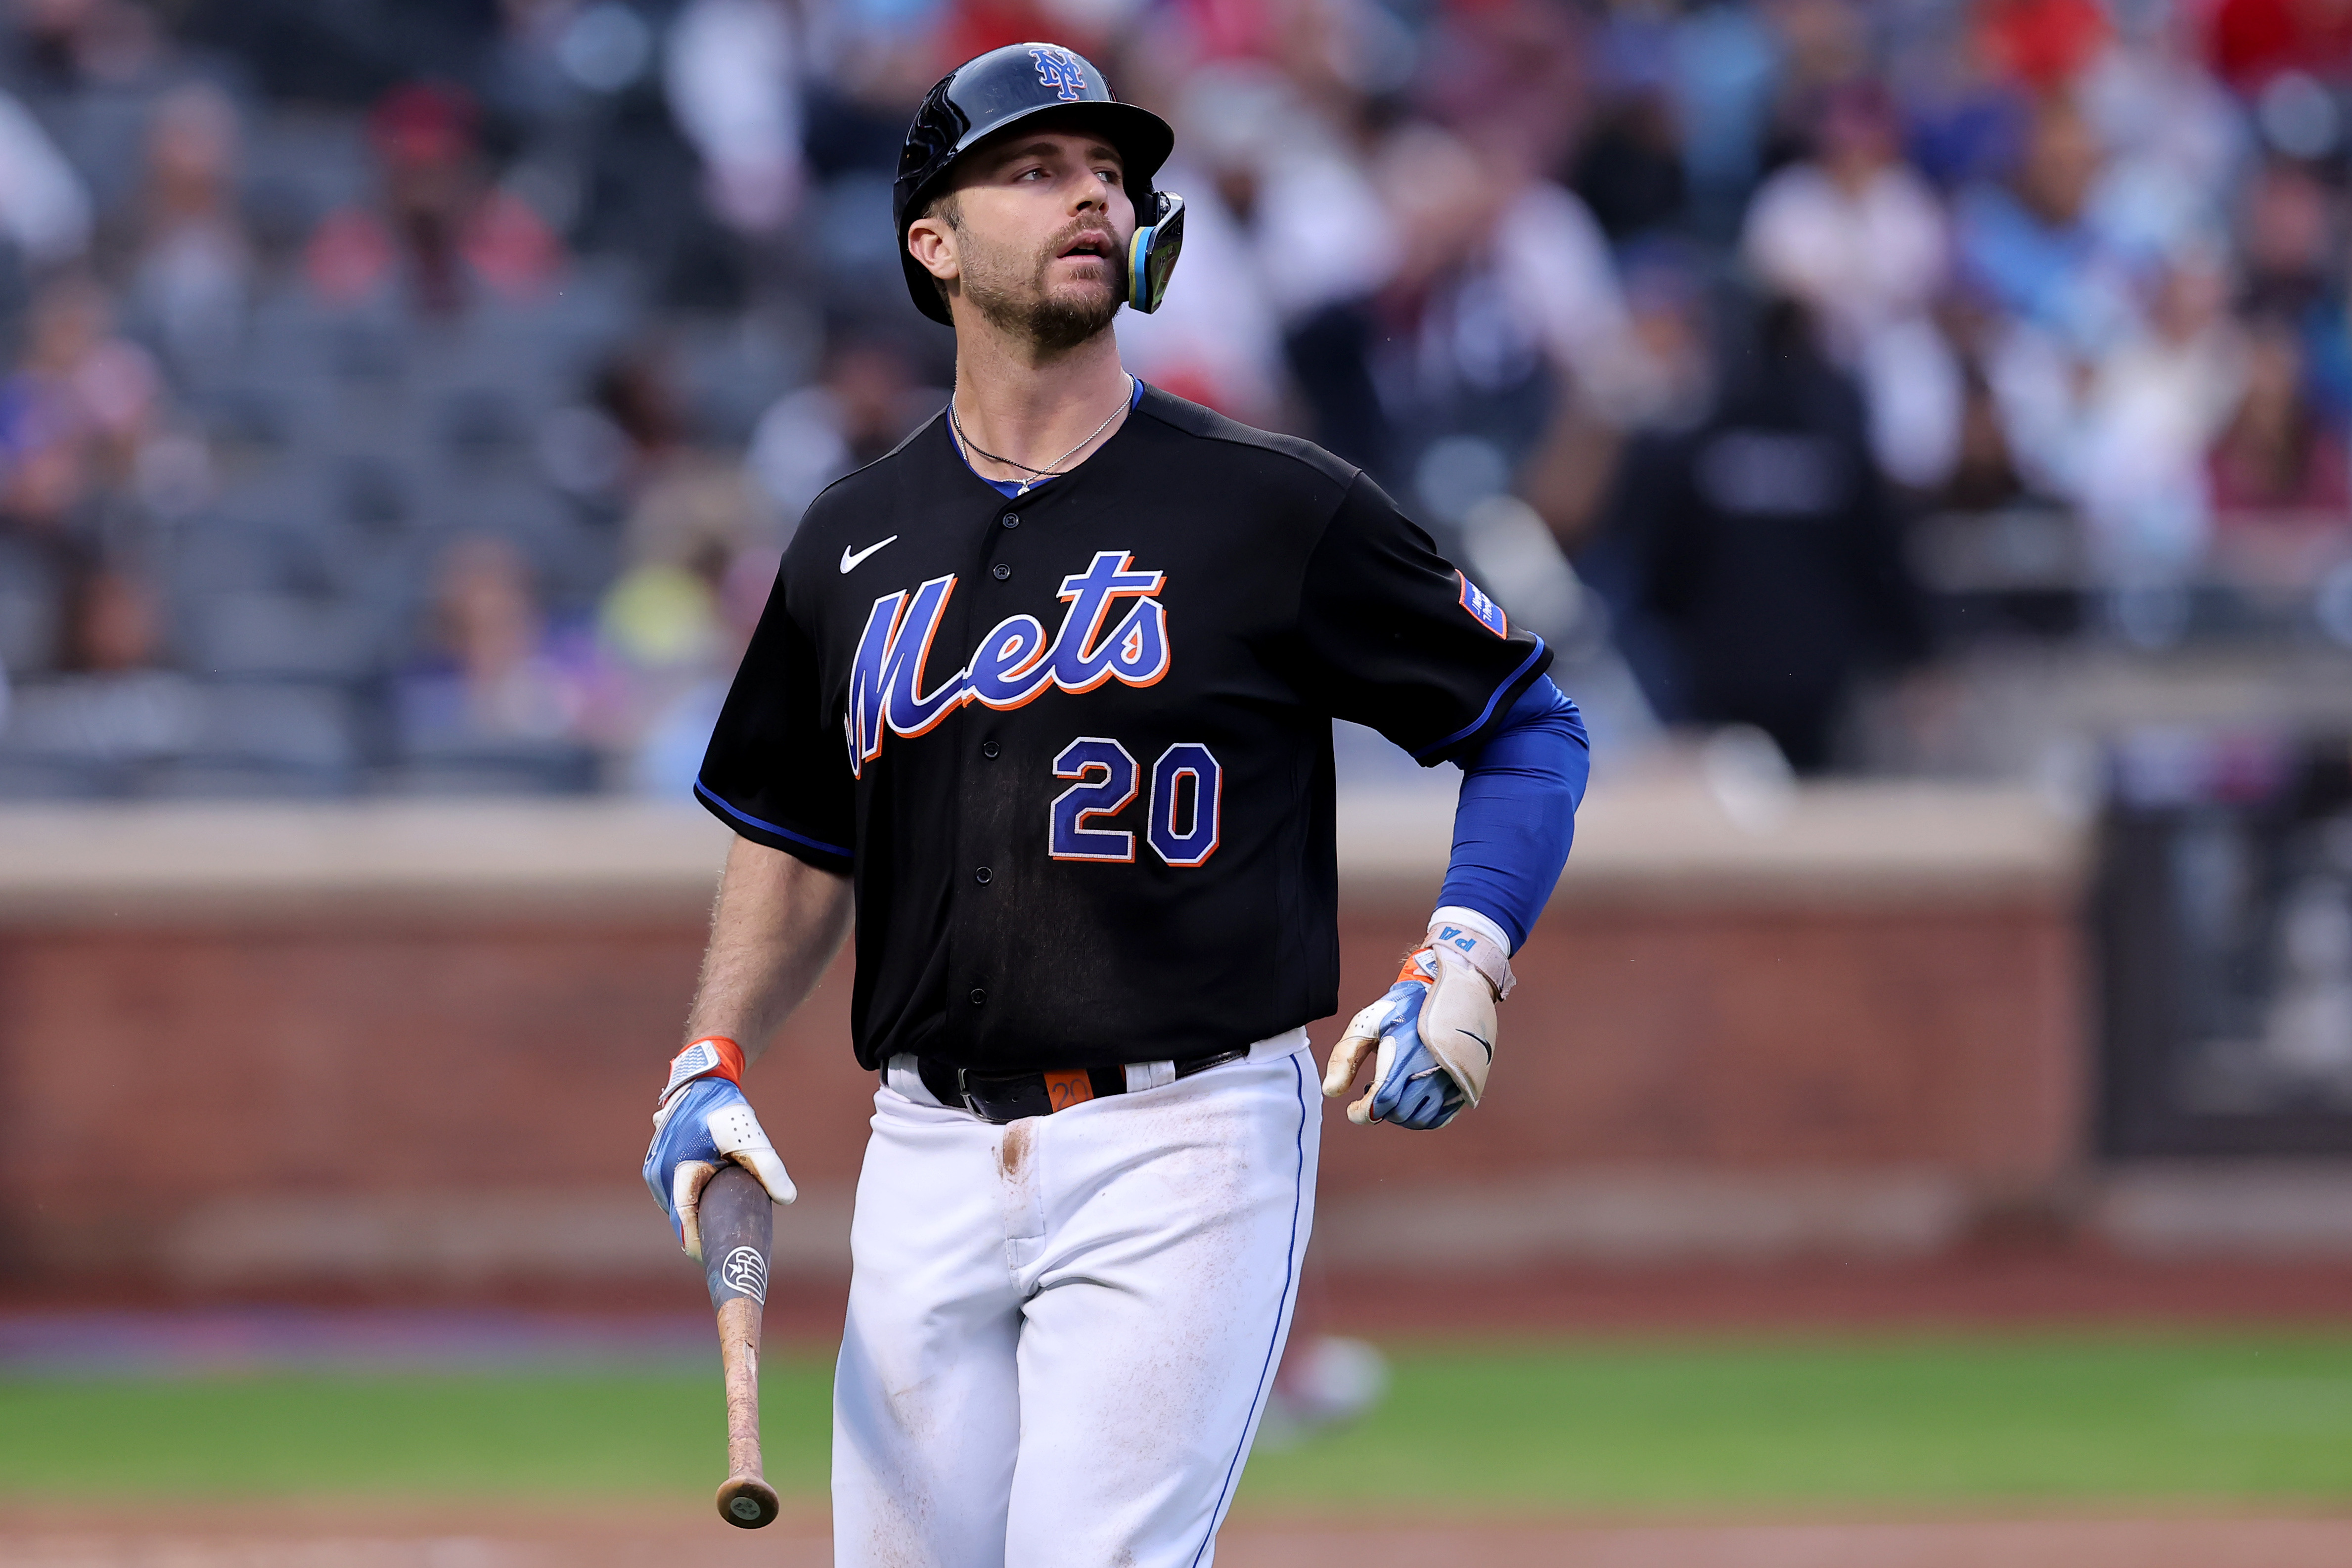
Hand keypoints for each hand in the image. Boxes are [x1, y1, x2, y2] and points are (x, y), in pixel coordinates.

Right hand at [642, 1038, 795, 1258]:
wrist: (702, 1079)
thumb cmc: (724, 1108)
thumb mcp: (749, 1136)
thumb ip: (769, 1167)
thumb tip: (788, 1198)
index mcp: (675, 1172)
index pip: (684, 1222)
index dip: (698, 1246)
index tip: (716, 1263)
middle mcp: (657, 1175)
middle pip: (680, 1217)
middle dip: (701, 1233)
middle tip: (727, 1251)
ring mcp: (654, 1170)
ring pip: (677, 1206)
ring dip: (696, 1217)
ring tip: (723, 1234)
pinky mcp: (657, 1164)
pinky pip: (675, 1193)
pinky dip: (691, 1202)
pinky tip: (712, 1208)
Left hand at [1322, 920, 1511, 1130]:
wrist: (1451, 993)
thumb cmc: (1403, 1009)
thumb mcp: (1368, 1024)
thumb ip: (1345, 1057)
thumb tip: (1330, 1092)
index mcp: (1405, 1055)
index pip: (1382, 1101)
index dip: (1363, 1112)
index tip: (1352, 1110)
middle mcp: (1431, 1071)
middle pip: (1399, 1112)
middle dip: (1379, 1109)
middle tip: (1373, 1091)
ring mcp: (1451, 1081)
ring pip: (1419, 1119)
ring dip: (1399, 1115)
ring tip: (1392, 1094)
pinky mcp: (1462, 1086)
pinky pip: (1440, 1118)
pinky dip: (1421, 1117)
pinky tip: (1411, 1100)